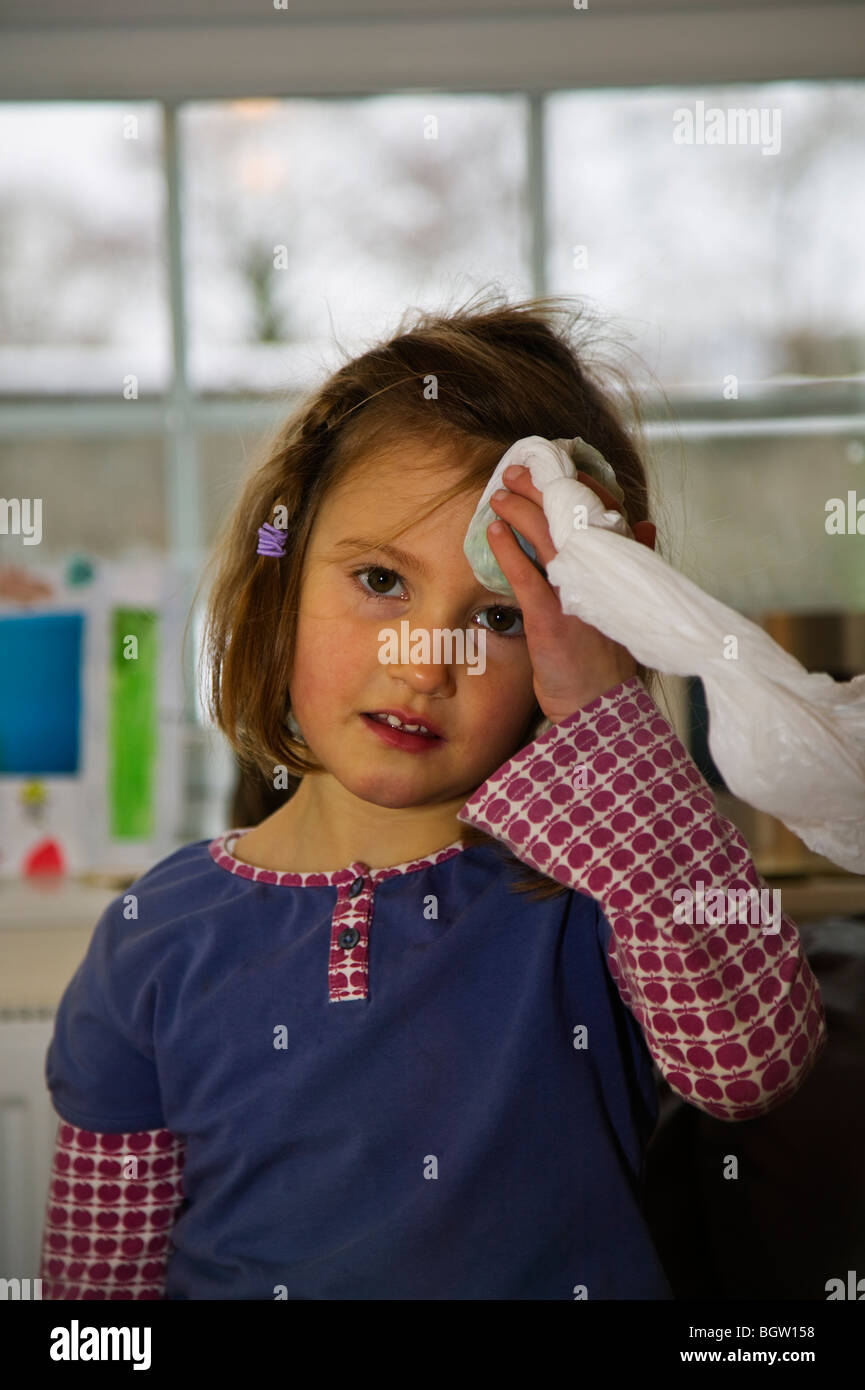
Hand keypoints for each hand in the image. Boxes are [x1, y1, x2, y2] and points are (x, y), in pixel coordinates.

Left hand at [487, 464, 656, 722]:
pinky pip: (525, 575)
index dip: (578, 485)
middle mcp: (602, 576)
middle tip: (515, 472)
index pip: (604, 511)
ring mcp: (576, 596)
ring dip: (519, 509)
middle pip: (570, 515)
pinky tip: (494, 531)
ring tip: (499, 494)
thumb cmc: (609, 657)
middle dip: (540, 487)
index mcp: (622, 569)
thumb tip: (644, 526)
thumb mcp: (628, 605)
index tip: (554, 471)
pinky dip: (508, 549)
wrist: (601, 707)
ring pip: (546, 537)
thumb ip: (634, 563)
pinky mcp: (551, 619)